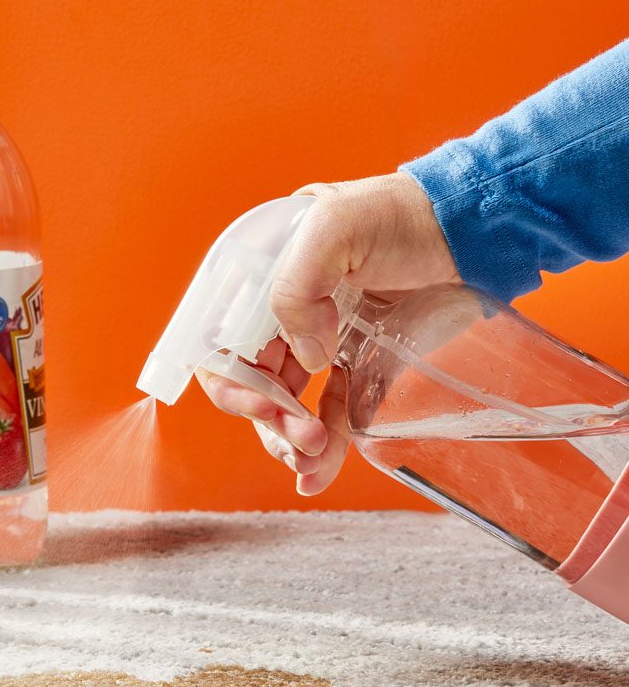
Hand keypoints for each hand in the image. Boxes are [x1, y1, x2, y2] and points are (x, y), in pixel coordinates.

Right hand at [198, 172, 457, 494]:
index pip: (218, 341)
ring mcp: (318, 341)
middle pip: (248, 381)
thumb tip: (307, 358)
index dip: (229, 379)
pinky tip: (316, 475)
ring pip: (284, 406)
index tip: (263, 403)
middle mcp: (280, 312)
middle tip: (299, 435)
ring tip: (311, 454)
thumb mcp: (333, 229)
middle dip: (265, 417)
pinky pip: (330, 414)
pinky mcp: (358, 365)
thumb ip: (297, 286)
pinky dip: (322, 450)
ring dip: (289, 439)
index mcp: (257, 278)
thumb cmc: (397, 212)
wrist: (469, 226)